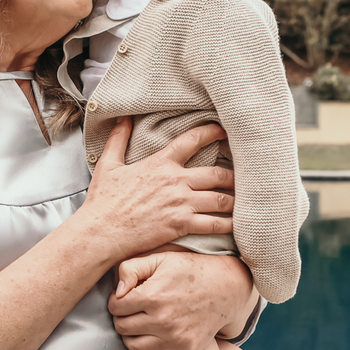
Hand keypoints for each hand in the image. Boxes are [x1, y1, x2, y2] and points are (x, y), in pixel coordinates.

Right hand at [79, 117, 233, 262]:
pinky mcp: (182, 225)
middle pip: (217, 173)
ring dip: (235, 200)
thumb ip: (118, 139)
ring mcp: (181, 204)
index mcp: (160, 164)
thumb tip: (123, 118)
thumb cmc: (104, 200)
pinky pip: (214, 224)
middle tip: (244, 176)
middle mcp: (176, 181)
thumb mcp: (108, 164)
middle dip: (233, 175)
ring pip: (220, 199)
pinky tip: (238, 225)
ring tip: (246, 202)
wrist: (103, 231)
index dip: (211, 132)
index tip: (224, 130)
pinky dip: (229, 224)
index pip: (192, 141)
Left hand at [109, 250, 255, 349]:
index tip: (123, 298)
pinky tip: (151, 342)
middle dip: (121, 318)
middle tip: (130, 311)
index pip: (115, 308)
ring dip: (131, 336)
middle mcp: (163, 320)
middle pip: (122, 328)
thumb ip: (130, 269)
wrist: (226, 286)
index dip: (115, 301)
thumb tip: (117, 293)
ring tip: (139, 324)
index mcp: (153, 296)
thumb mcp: (159, 258)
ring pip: (134, 347)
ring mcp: (176, 339)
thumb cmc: (190, 270)